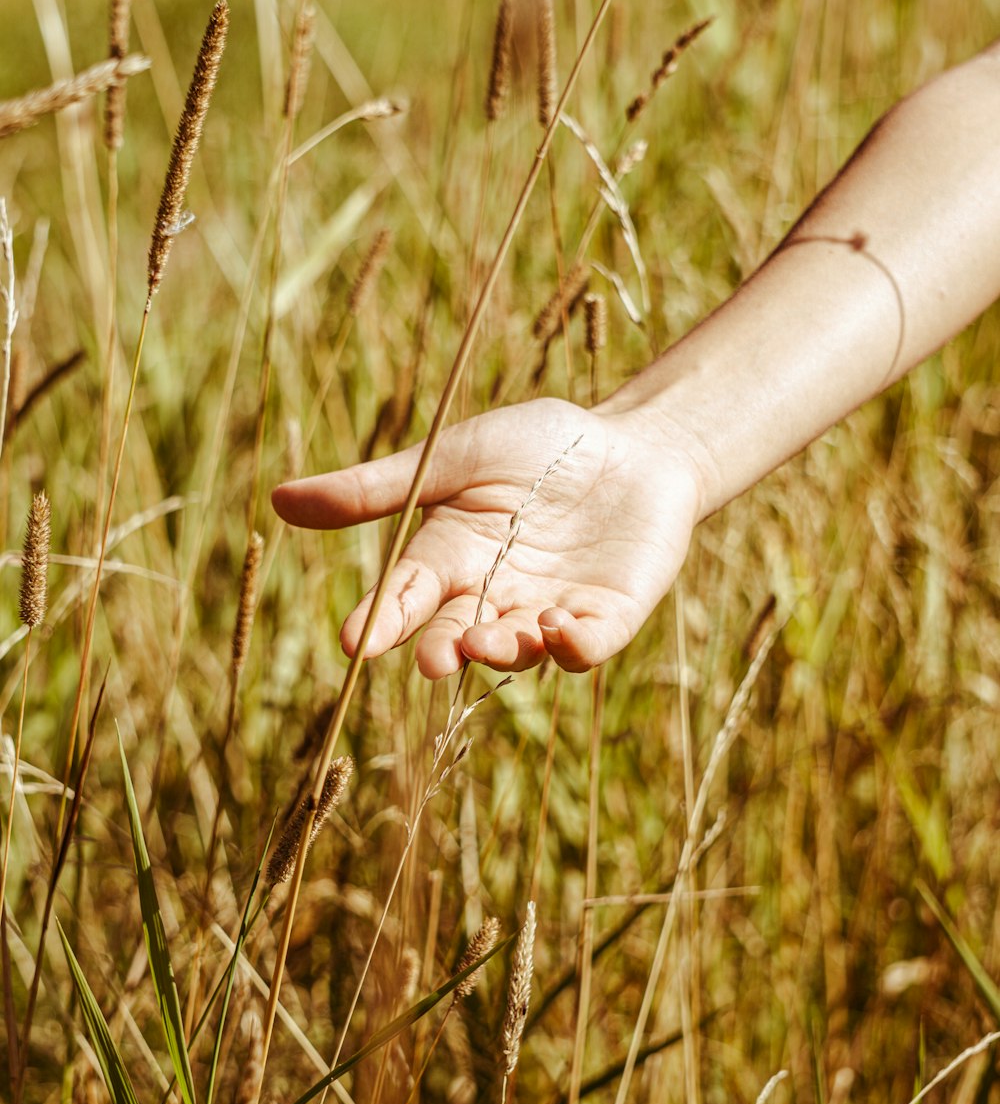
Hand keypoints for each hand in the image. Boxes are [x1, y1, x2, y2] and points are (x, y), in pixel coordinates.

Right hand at [271, 397, 703, 677]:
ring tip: (490, 640)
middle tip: (435, 659)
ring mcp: (549, 609)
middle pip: (458, 632)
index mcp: (449, 556)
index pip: (407, 593)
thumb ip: (377, 487)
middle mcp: (493, 595)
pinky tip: (559, 629)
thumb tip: (279, 501)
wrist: (635, 443)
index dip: (382, 619)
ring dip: (503, 649)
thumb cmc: (538, 446)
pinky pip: (586, 645)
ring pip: (519, 647)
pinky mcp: (607, 616)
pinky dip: (573, 645)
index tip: (355, 642)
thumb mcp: (455, 456)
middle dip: (444, 648)